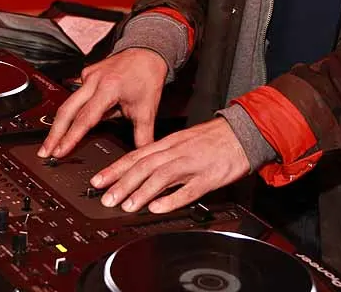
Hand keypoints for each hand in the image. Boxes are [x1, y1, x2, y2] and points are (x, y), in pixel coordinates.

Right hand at [38, 48, 166, 158]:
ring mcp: (88, 76)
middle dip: (54, 133)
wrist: (146, 52)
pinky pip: (76, 95)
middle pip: (67, 110)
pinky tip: (66, 125)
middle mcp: (94, 80)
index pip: (85, 118)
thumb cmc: (146, 77)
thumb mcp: (147, 109)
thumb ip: (143, 135)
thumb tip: (140, 156)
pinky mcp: (87, 74)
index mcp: (108, 88)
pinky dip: (70, 110)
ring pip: (68, 102)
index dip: (71, 137)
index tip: (60, 151)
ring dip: (58, 124)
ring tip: (50, 143)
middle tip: (45, 152)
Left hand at [89, 118, 249, 213]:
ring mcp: (192, 164)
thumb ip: (161, 157)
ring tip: (126, 205)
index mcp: (169, 143)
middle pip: (144, 165)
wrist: (243, 133)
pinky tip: (158, 208)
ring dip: (142, 191)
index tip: (97, 181)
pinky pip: (189, 189)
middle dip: (122, 183)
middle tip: (105, 198)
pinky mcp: (209, 177)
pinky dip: (172, 198)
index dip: (115, 169)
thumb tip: (138, 172)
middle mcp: (177, 152)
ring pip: (162, 176)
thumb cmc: (212, 139)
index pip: (136, 155)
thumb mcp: (182, 143)